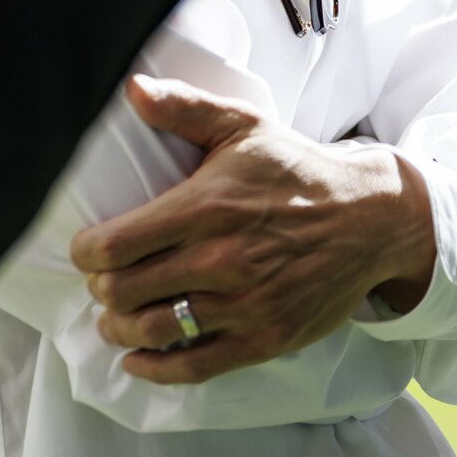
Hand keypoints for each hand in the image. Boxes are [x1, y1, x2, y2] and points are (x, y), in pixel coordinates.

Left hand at [69, 76, 437, 383]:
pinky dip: (155, 368)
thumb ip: (184, 106)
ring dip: (118, 328)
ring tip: (113, 317)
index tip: (86, 249)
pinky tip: (137, 359)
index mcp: (205, 208)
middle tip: (103, 280)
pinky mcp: (264, 339)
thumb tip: (131, 88)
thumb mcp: (243, 126)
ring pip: (152, 331)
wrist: (370, 219)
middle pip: (123, 292)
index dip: (86, 252)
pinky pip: (194, 367)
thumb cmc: (297, 171)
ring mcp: (243, 305)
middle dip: (100, 289)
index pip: (115, 245)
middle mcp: (220, 261)